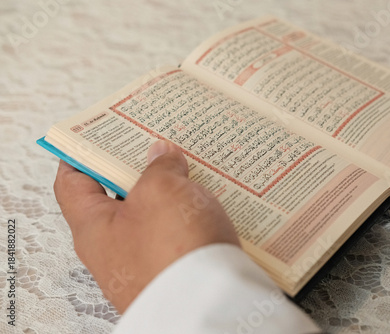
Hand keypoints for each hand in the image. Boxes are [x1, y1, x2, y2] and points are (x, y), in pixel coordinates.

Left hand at [54, 140, 239, 312]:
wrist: (212, 304)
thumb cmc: (174, 250)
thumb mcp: (161, 190)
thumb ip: (159, 166)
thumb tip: (163, 156)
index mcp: (95, 229)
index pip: (73, 184)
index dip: (82, 156)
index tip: (96, 137)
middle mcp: (116, 250)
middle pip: (119, 199)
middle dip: (138, 170)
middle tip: (156, 146)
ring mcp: (147, 262)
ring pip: (155, 216)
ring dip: (171, 192)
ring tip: (190, 170)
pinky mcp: (177, 270)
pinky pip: (179, 234)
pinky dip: (190, 215)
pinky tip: (210, 202)